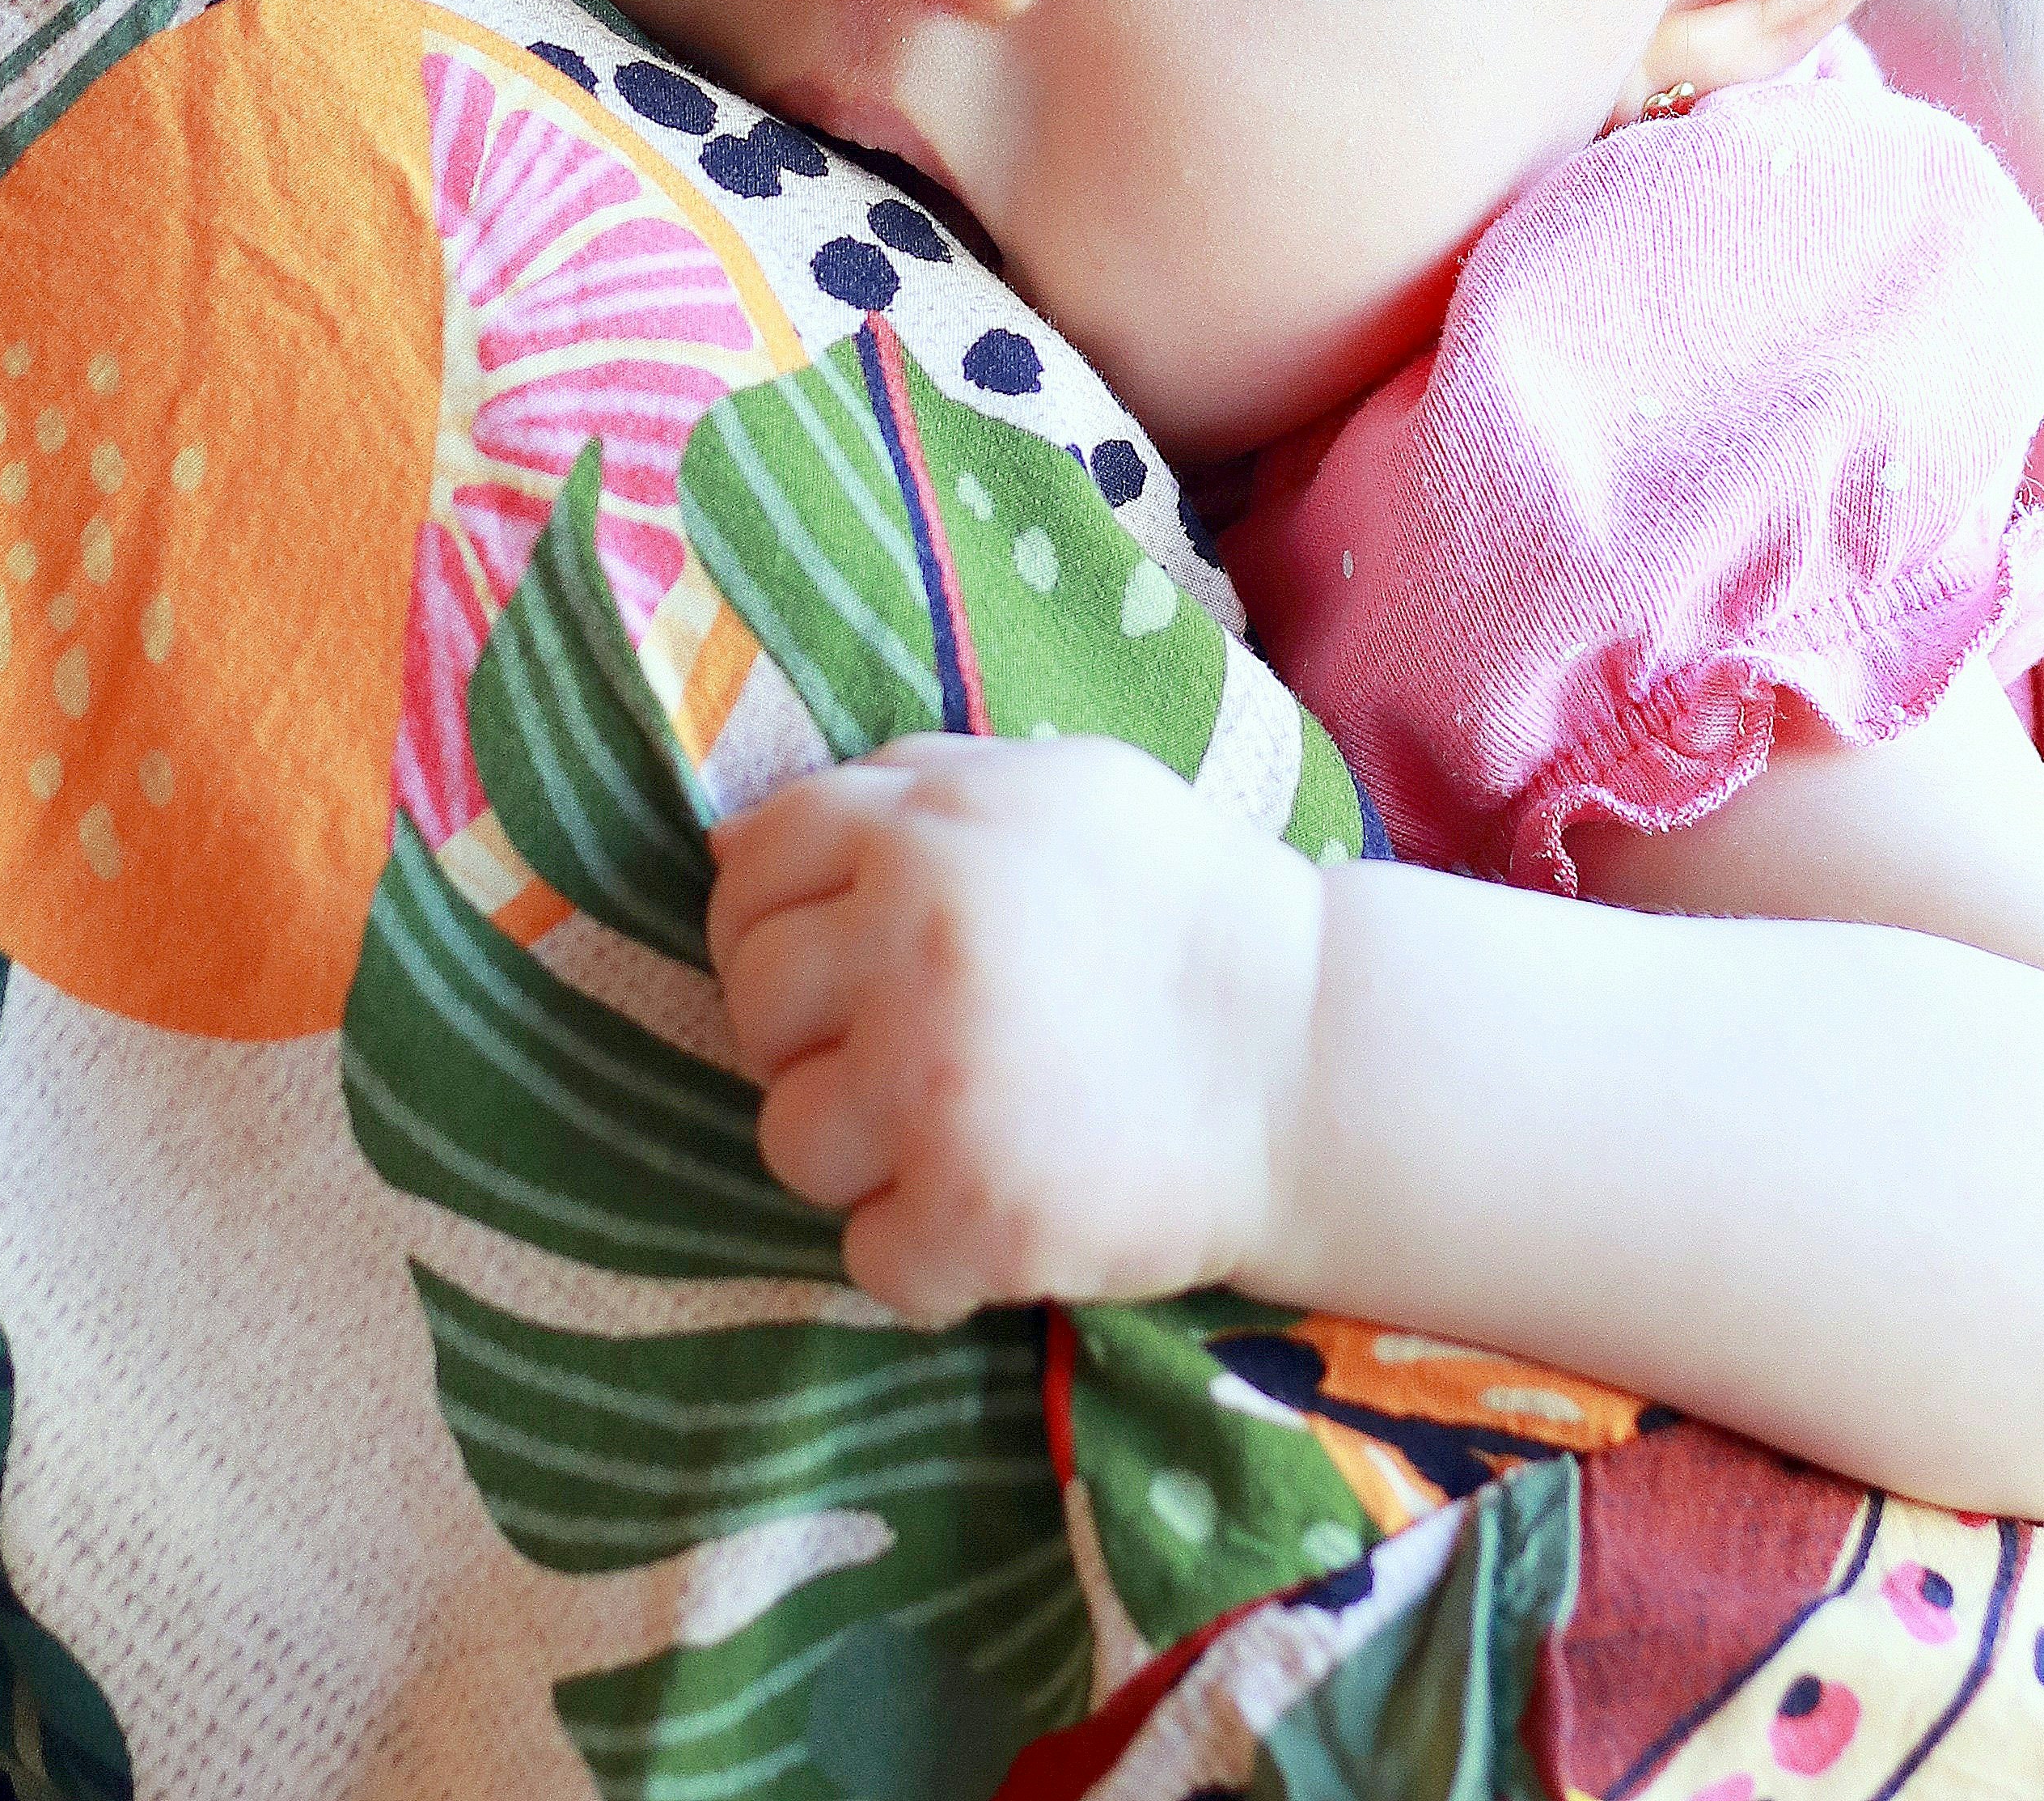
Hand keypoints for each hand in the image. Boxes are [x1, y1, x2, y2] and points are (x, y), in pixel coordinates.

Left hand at [705, 733, 1323, 1324]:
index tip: (828, 957)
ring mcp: (933, 1092)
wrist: (1310, 1056)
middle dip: (810, 1033)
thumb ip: (904, 787)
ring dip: (859, 1150)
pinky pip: (865, 1258)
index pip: (750, 867)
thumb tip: (734, 835)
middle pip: (754, 1004)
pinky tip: (993, 1210)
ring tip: (956, 1130)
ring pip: (789, 1140)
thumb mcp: (1048, 785)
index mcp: (921, 834)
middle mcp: (908, 952)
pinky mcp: (972, 1220)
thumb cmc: (1177, 905)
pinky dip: (920, 1255)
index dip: (772, 915)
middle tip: (902, 1047)